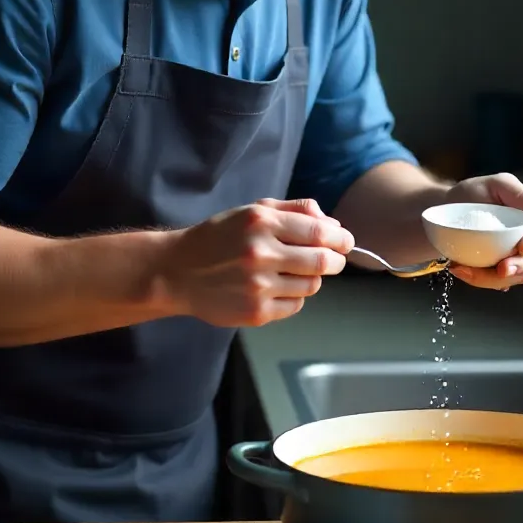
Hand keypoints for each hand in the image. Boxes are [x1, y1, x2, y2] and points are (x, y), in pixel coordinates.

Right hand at [157, 198, 353, 326]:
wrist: (178, 271)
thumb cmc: (219, 237)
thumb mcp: (252, 211)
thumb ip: (294, 210)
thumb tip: (331, 224)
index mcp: (262, 223)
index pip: (320, 233)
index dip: (340, 238)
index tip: (345, 241)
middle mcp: (261, 254)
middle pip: (322, 262)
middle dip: (335, 260)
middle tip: (332, 259)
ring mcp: (258, 286)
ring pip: (311, 285)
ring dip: (311, 278)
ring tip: (294, 271)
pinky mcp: (256, 312)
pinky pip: (295, 305)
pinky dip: (294, 296)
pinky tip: (276, 287)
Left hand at [444, 173, 522, 290]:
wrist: (447, 212)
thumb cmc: (468, 195)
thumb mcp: (490, 184)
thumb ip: (508, 193)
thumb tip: (520, 223)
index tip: (522, 247)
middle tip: (501, 270)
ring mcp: (519, 252)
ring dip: (497, 278)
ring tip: (465, 269)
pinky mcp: (505, 266)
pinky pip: (504, 282)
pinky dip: (484, 280)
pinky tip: (464, 271)